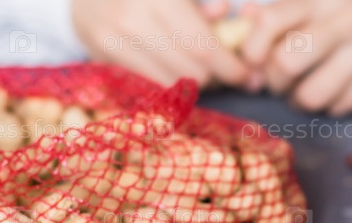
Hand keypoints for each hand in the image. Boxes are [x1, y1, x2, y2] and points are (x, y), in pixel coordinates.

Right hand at [71, 0, 248, 87]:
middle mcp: (134, 18)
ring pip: (172, 83)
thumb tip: (224, 14)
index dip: (230, 66)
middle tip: (225, 72)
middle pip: (191, 69)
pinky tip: (174, 70)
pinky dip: (169, 83)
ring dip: (192, 83)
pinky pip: (150, 85)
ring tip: (198, 69)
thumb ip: (203, 1)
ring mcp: (115, 41)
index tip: (247, 76)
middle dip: (215, 76)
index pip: (203, 46)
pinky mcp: (104, 59)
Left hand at [240, 0, 351, 114]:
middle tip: (281, 81)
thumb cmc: (347, 12)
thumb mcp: (315, 3)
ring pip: (312, 95)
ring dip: (300, 101)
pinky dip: (330, 106)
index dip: (252, 50)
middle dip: (275, 81)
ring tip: (304, 93)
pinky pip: (340, 106)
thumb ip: (277, 13)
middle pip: (286, 63)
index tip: (254, 62)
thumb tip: (242, 23)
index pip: (270, 22)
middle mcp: (348, 14)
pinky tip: (335, 92)